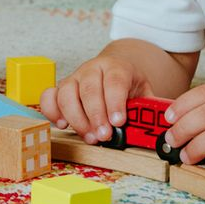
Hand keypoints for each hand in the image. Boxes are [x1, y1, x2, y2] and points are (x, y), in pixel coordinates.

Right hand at [39, 53, 156, 142]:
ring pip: (66, 93)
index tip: (118, 121)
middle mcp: (92, 69)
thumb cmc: (129, 86)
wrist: (115, 70)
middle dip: (96, 115)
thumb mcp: (144, 92)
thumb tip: (155, 125)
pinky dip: (52, 112)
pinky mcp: (60, 88)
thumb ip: (146, 108)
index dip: (115, 102)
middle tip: (104, 135)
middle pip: (89, 89)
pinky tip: (63, 124)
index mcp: (116, 67)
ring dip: (76, 118)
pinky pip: (49, 97)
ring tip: (89, 136)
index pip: (114, 82)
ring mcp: (74, 78)